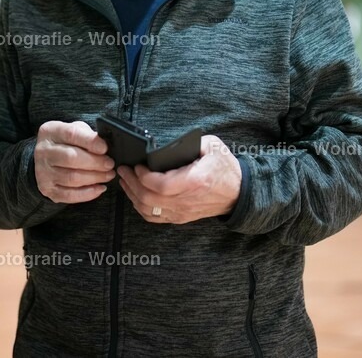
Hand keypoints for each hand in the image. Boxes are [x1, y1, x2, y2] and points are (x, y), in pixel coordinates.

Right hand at [34, 121, 115, 203]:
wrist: (47, 158)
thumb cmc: (66, 143)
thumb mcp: (75, 130)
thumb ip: (87, 135)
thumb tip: (104, 146)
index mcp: (50, 132)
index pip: (71, 134)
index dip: (90, 142)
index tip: (105, 148)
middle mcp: (43, 151)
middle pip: (71, 158)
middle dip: (95, 162)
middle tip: (110, 164)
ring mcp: (43, 172)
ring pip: (72, 178)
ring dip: (94, 178)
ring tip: (108, 175)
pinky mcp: (47, 189)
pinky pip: (69, 195)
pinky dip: (88, 193)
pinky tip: (99, 188)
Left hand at [118, 135, 240, 224]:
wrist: (238, 193)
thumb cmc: (224, 167)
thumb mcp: (212, 146)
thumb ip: (191, 142)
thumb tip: (167, 145)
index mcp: (195, 181)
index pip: (161, 185)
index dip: (143, 177)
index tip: (137, 165)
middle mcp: (186, 200)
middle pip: (149, 199)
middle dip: (131, 183)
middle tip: (123, 170)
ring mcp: (182, 212)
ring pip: (148, 210)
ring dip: (132, 195)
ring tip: (125, 180)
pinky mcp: (179, 217)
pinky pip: (153, 218)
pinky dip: (140, 207)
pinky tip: (134, 195)